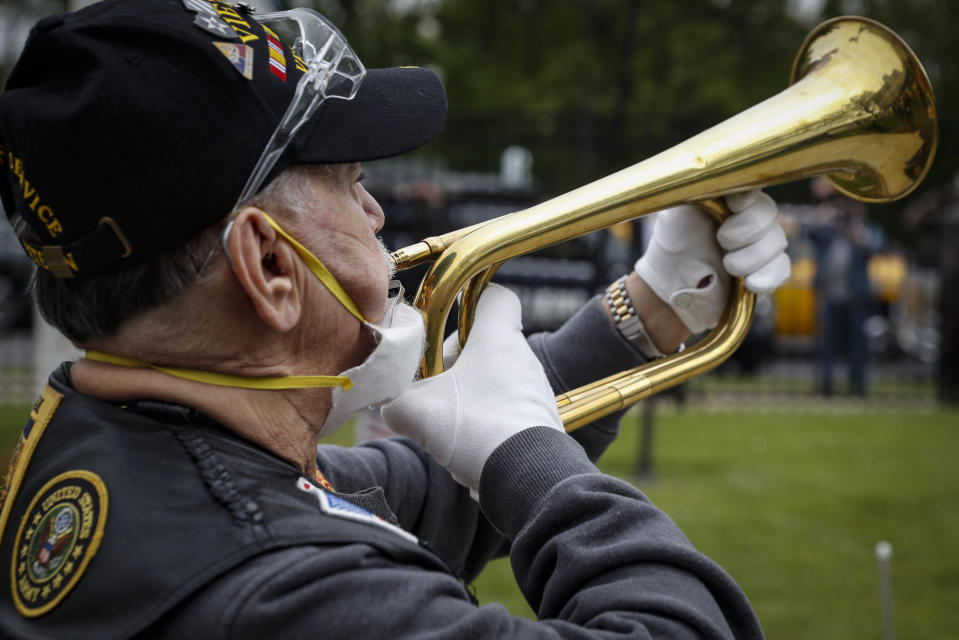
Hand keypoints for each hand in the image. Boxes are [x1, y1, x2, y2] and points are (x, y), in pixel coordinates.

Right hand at [381, 284, 562, 492]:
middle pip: (482, 345)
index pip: (495, 295)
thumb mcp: (416, 411)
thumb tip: (389, 402)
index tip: (446, 321)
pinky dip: (482, 424)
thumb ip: (394, 399)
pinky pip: (502, 411)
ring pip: (490, 381)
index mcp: (498, 338)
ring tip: (448, 425)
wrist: (527, 477)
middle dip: (452, 366)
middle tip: (432, 390)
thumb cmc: (477, 429)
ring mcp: (535, 391)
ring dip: (465, 398)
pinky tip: (469, 448)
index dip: (469, 301)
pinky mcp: (538, 421)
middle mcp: (523, 358)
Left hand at [635, 189, 789, 332]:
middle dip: (747, 229)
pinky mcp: (764, 273)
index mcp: (731, 197)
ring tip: (728, 266)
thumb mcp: (676, 210)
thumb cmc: (673, 240)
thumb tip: (706, 173)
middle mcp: (750, 217)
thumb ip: (693, 188)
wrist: (670, 282)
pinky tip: (750, 283)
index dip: (748, 196)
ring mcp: (760, 245)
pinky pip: (781, 269)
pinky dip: (767, 277)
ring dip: (752, 257)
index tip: (735, 205)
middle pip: (768, 213)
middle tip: (723, 240)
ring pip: (777, 241)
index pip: (753, 184)